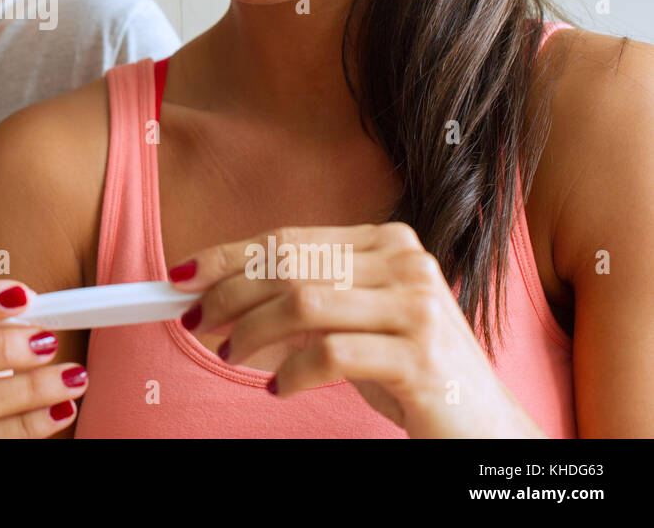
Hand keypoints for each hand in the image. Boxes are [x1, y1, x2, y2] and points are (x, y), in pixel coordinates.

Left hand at [166, 222, 545, 437]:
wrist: (485, 429)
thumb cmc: (409, 373)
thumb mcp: (354, 324)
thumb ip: (304, 301)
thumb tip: (220, 294)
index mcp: (389, 243)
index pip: (290, 240)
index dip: (229, 255)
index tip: (183, 276)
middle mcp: (406, 264)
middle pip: (290, 265)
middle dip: (230, 293)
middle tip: (195, 321)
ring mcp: (418, 308)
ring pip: (304, 303)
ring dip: (253, 331)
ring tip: (232, 354)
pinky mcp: (421, 357)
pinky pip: (331, 355)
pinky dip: (290, 372)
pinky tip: (278, 387)